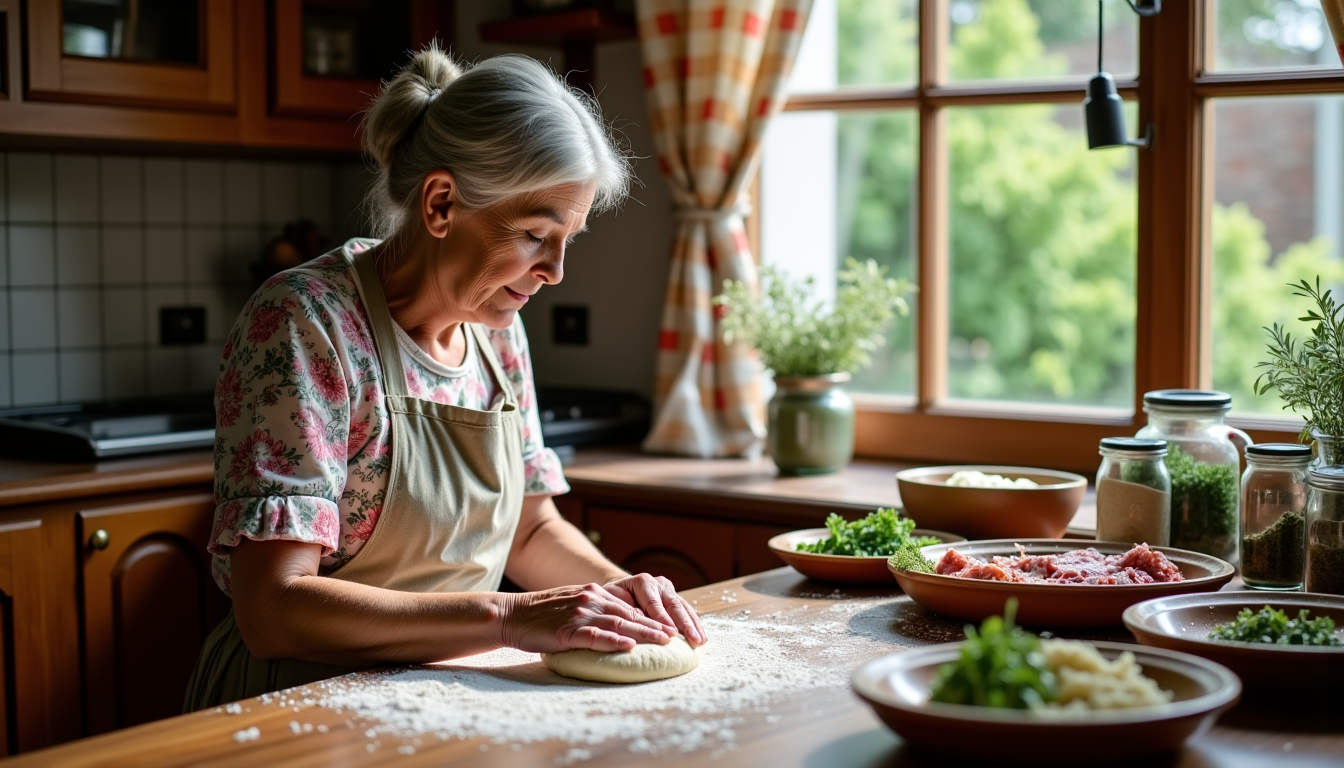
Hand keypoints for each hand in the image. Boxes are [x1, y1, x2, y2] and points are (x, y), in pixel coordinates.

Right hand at [501, 583, 673, 653]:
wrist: (511, 614)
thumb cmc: (541, 615)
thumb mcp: (573, 604)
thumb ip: (595, 610)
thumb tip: (619, 626)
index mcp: (594, 593)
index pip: (630, 607)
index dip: (652, 618)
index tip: (672, 627)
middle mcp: (590, 599)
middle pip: (630, 614)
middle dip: (656, 625)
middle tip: (677, 635)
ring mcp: (579, 614)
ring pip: (618, 624)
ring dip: (643, 633)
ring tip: (663, 641)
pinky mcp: (566, 630)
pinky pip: (595, 636)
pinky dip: (613, 641)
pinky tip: (628, 646)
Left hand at [603, 574, 705, 646]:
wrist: (619, 590)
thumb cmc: (612, 599)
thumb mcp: (612, 601)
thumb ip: (624, 609)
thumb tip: (640, 623)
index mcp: (643, 582)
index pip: (654, 603)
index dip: (663, 619)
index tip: (671, 633)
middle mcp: (659, 583)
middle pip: (673, 605)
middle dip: (684, 624)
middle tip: (693, 639)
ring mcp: (670, 590)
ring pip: (684, 608)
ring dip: (694, 626)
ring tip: (701, 641)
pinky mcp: (676, 598)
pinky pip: (688, 612)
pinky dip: (695, 625)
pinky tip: (702, 638)